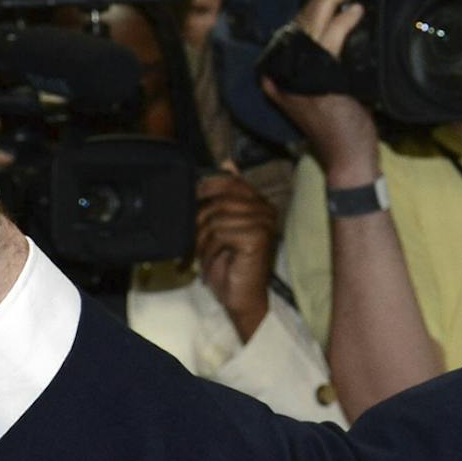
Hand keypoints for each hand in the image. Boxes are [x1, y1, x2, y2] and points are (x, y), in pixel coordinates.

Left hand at [195, 170, 276, 341]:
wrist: (241, 297)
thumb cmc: (230, 265)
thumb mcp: (221, 227)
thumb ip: (223, 198)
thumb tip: (227, 163)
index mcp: (260, 205)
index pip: (233, 182)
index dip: (210, 186)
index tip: (195, 197)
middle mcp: (266, 211)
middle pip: (220, 200)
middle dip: (201, 221)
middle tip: (197, 242)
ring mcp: (264, 224)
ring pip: (217, 217)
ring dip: (204, 240)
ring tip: (206, 255)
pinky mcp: (257, 237)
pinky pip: (221, 232)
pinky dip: (211, 249)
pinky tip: (217, 261)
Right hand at [261, 0, 380, 185]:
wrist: (348, 159)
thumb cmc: (340, 127)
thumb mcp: (322, 91)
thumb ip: (321, 65)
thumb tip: (337, 27)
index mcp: (278, 77)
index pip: (292, 30)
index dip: (313, 7)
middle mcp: (282, 75)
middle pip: (298, 22)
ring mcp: (298, 77)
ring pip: (311, 23)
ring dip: (334, 0)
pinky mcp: (317, 79)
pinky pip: (329, 38)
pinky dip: (344, 21)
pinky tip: (355, 13)